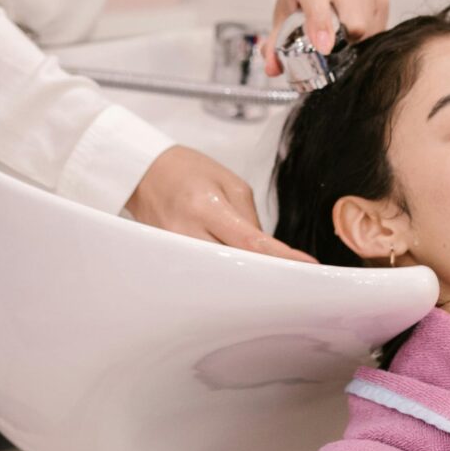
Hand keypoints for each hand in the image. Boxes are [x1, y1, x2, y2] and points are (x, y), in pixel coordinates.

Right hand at [126, 143, 312, 258]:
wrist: (143, 172)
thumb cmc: (188, 171)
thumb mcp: (229, 183)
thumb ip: (251, 218)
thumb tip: (264, 251)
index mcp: (207, 209)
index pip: (250, 242)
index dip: (280, 258)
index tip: (306, 268)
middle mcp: (188, 233)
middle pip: (233, 266)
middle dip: (262, 272)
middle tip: (289, 279)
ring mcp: (175, 250)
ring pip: (217, 275)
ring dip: (242, 276)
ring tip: (263, 276)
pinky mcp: (168, 259)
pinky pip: (201, 272)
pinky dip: (221, 273)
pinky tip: (234, 273)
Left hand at [260, 0, 389, 77]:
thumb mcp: (284, 16)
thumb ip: (274, 44)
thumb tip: (274, 69)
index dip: (321, 24)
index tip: (324, 47)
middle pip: (352, 18)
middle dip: (345, 40)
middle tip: (333, 45)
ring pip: (368, 25)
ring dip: (357, 40)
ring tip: (342, 36)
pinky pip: (379, 24)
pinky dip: (368, 35)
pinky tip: (354, 31)